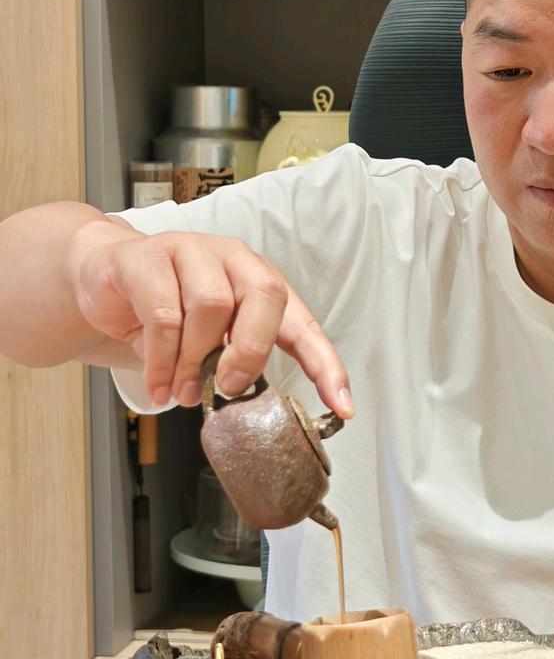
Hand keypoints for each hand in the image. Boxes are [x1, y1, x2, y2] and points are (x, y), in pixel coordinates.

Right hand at [67, 220, 353, 417]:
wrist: (105, 277)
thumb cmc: (169, 310)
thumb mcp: (210, 340)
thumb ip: (233, 361)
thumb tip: (245, 399)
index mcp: (261, 284)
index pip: (304, 325)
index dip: (326, 366)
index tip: (342, 407)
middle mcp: (235, 260)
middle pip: (266, 296)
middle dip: (251, 352)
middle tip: (227, 388)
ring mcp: (192, 252)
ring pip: (211, 306)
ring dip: (195, 361)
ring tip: (182, 391)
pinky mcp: (147, 258)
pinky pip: (164, 314)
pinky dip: (162, 360)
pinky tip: (158, 384)